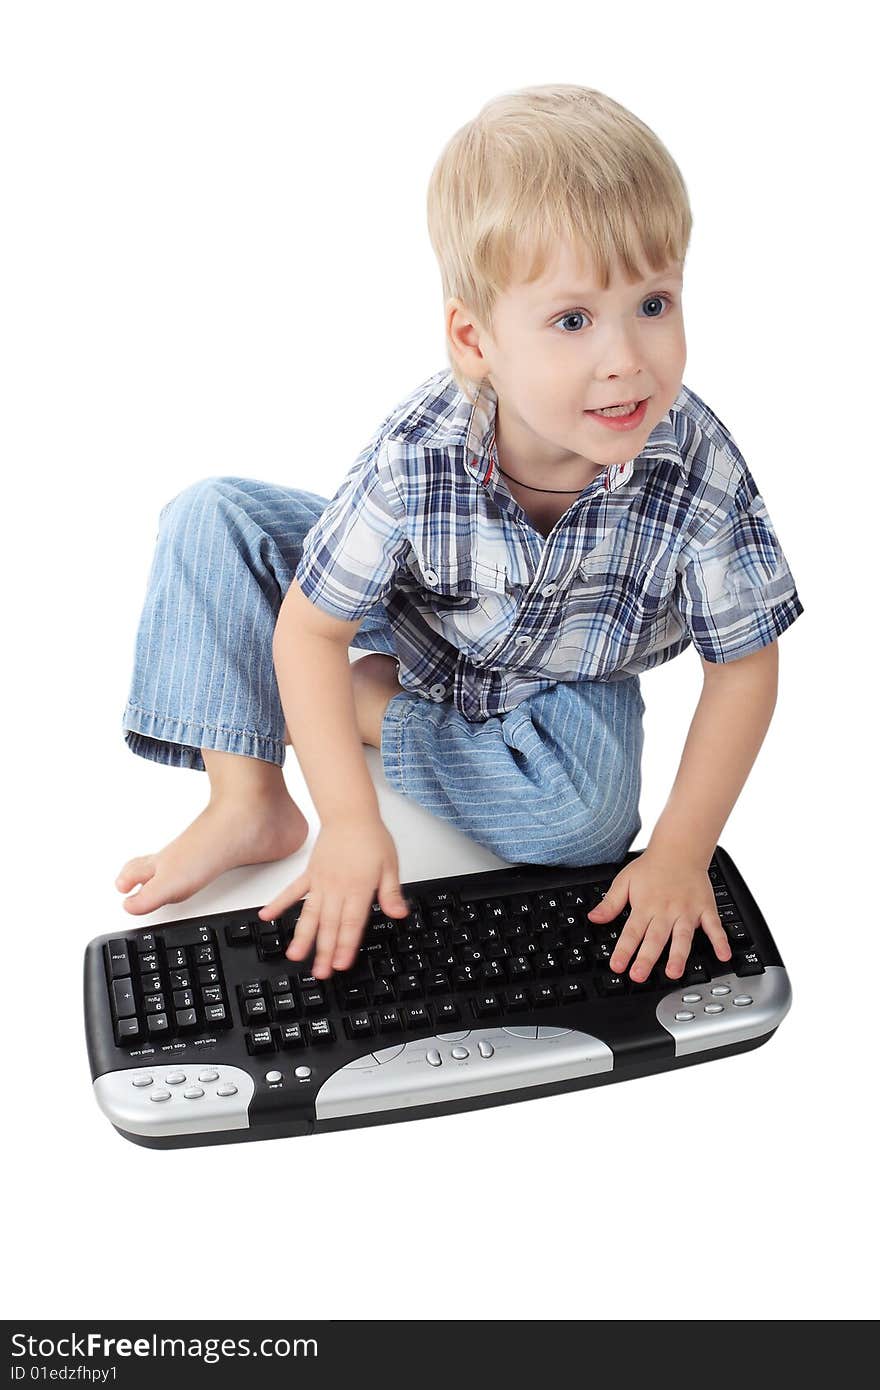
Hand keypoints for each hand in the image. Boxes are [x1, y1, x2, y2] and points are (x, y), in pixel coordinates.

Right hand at [257, 816, 409, 978]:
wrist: (350, 813)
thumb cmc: (371, 838)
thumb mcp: (390, 866)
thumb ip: (391, 893)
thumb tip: (399, 914)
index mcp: (358, 888)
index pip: (351, 922)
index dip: (345, 945)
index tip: (340, 964)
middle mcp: (336, 888)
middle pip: (329, 925)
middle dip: (324, 951)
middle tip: (320, 972)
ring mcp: (320, 882)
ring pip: (309, 914)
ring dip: (302, 936)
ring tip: (294, 955)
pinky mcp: (310, 874)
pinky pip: (292, 891)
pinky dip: (278, 904)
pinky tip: (266, 917)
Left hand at [587, 847, 732, 981]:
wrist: (679, 849)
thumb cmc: (651, 867)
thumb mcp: (624, 881)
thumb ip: (610, 903)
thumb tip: (593, 918)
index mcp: (645, 906)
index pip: (631, 932)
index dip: (623, 950)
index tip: (617, 966)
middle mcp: (666, 911)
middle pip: (655, 938)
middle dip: (646, 958)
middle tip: (639, 975)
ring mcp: (687, 911)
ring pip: (682, 936)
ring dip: (678, 955)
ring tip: (674, 972)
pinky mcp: (705, 909)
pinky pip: (714, 927)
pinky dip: (720, 941)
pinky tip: (723, 955)